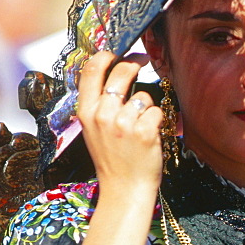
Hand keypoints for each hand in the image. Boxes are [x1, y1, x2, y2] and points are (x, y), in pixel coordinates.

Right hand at [72, 50, 163, 244]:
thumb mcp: (94, 131)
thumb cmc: (112, 161)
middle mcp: (102, 114)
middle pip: (121, 73)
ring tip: (141, 127)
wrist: (124, 190)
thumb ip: (98, 105)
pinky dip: (158, 122)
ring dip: (147, 107)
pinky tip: (150, 136)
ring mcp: (123, 123)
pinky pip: (157, 111)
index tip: (117, 54)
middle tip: (142, 65)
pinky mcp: (144, 131)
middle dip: (134, 66)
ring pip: (143, 96)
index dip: (106, 56)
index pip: (91, 70)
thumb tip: (111, 74)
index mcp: (86, 112)